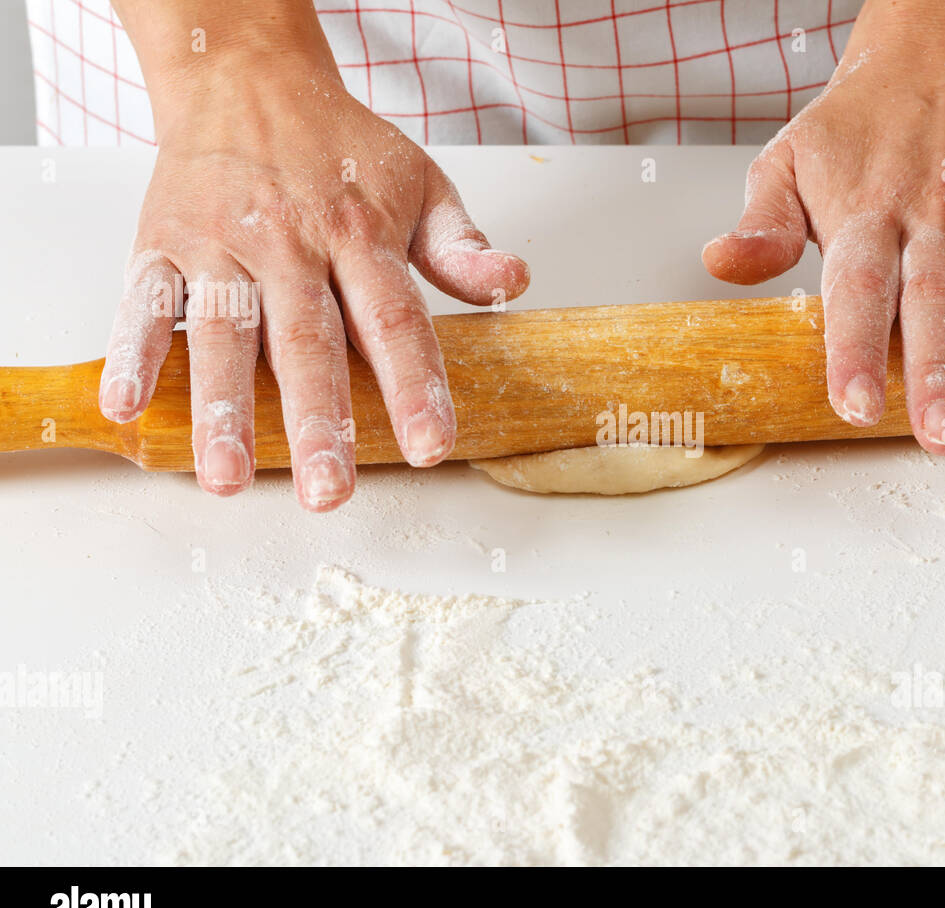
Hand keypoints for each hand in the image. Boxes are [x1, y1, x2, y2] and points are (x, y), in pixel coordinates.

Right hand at [98, 14, 526, 510]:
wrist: (247, 76)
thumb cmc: (340, 147)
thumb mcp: (420, 182)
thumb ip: (461, 245)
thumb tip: (513, 284)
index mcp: (361, 234)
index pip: (395, 321)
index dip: (415, 386)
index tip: (431, 446)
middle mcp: (290, 242)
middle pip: (307, 342)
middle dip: (317, 423)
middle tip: (327, 491)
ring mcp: (221, 243)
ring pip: (225, 332)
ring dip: (223, 407)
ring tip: (227, 477)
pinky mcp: (162, 242)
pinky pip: (144, 302)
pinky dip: (132, 352)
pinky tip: (129, 406)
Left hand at [703, 5, 944, 453]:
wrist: (935, 63)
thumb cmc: (854, 129)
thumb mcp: (787, 162)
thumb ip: (762, 223)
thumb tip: (723, 263)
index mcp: (868, 211)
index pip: (860, 289)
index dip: (856, 350)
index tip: (855, 405)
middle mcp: (936, 217)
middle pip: (939, 302)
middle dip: (943, 374)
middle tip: (944, 437)